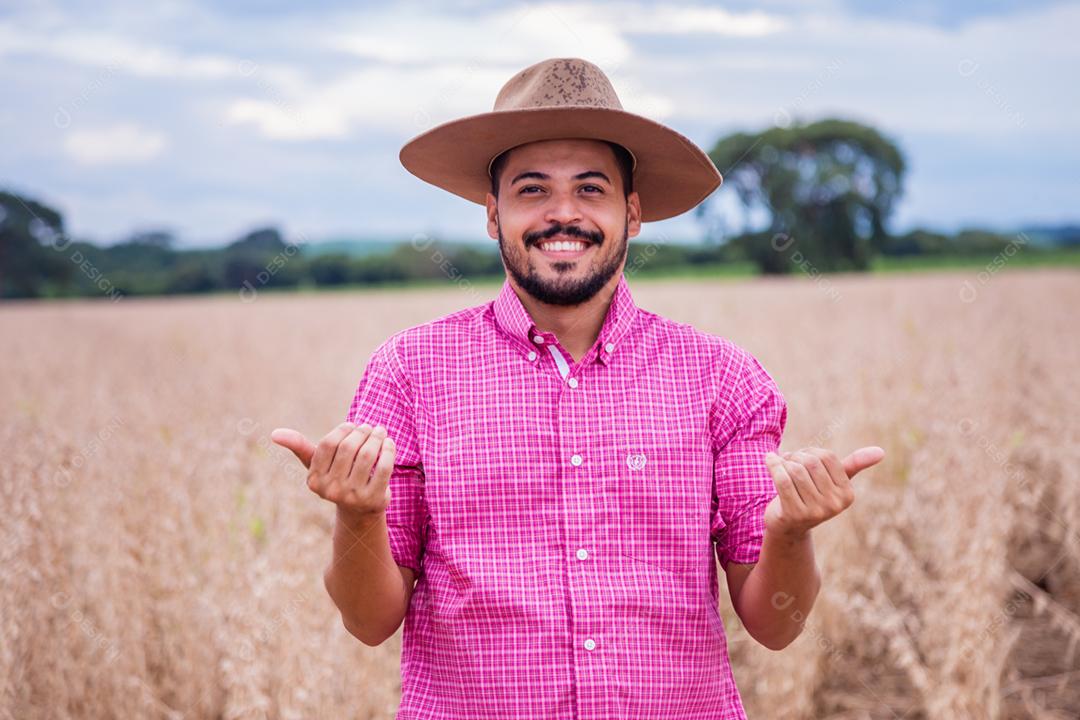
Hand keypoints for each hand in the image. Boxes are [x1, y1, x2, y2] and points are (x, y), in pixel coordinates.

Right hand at [270, 421, 394, 517]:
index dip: (342, 430)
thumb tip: (273, 433)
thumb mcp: (317, 464)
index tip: (352, 426)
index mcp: (314, 480)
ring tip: (380, 432)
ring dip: (376, 438)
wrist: (359, 509)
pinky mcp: (374, 499)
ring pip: (367, 455)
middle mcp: (331, 491)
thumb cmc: (336, 477)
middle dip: (362, 432)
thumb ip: (299, 447)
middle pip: (349, 447)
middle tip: (370, 427)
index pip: (328, 444)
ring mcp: (352, 497)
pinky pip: (383, 467)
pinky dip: (388, 450)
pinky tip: (388, 443)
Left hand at [763, 445, 884, 538]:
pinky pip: (782, 480)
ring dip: (782, 462)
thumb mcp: (833, 482)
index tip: (800, 456)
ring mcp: (815, 512)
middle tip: (786, 460)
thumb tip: (881, 451)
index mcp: (847, 494)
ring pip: (795, 470)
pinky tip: (769, 459)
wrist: (788, 526)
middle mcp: (834, 505)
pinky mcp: (794, 514)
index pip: (827, 457)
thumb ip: (854, 465)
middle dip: (796, 456)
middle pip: (810, 462)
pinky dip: (773, 465)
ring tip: (778, 464)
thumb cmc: (810, 497)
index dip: (810, 451)